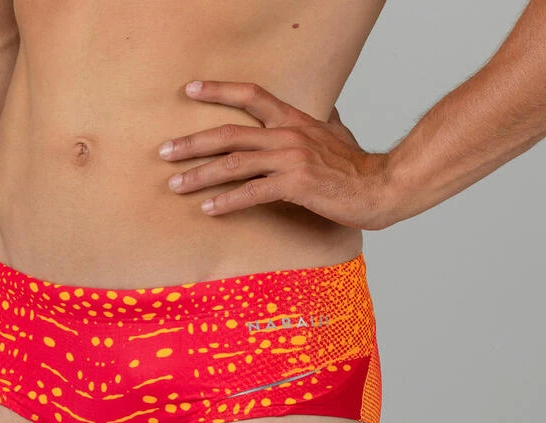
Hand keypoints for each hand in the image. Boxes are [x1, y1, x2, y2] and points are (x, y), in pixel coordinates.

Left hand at [159, 80, 395, 229]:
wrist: (381, 187)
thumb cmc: (356, 166)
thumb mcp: (337, 134)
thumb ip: (321, 122)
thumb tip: (323, 111)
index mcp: (294, 120)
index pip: (252, 96)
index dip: (219, 91)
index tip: (190, 90)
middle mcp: (287, 135)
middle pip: (229, 133)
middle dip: (192, 142)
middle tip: (164, 151)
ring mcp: (290, 159)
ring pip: (233, 164)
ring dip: (199, 175)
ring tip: (175, 184)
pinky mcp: (294, 185)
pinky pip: (251, 193)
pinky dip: (226, 201)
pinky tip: (207, 209)